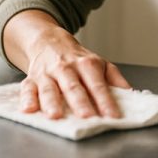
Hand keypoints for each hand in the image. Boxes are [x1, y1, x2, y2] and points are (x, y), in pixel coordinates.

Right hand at [4, 11, 130, 119]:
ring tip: (56, 115)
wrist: (49, 41)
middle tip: (87, 116)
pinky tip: (28, 108)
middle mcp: (66, 68)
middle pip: (74, 86)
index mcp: (87, 64)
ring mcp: (47, 73)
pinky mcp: (31, 78)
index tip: (113, 115)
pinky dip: (26, 98)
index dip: (105, 100)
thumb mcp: (100, 63)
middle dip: (80, 102)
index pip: (97, 84)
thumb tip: (131, 94)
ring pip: (49, 88)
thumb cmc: (77, 58)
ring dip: (51, 102)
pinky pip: (27, 88)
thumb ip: (115, 79)